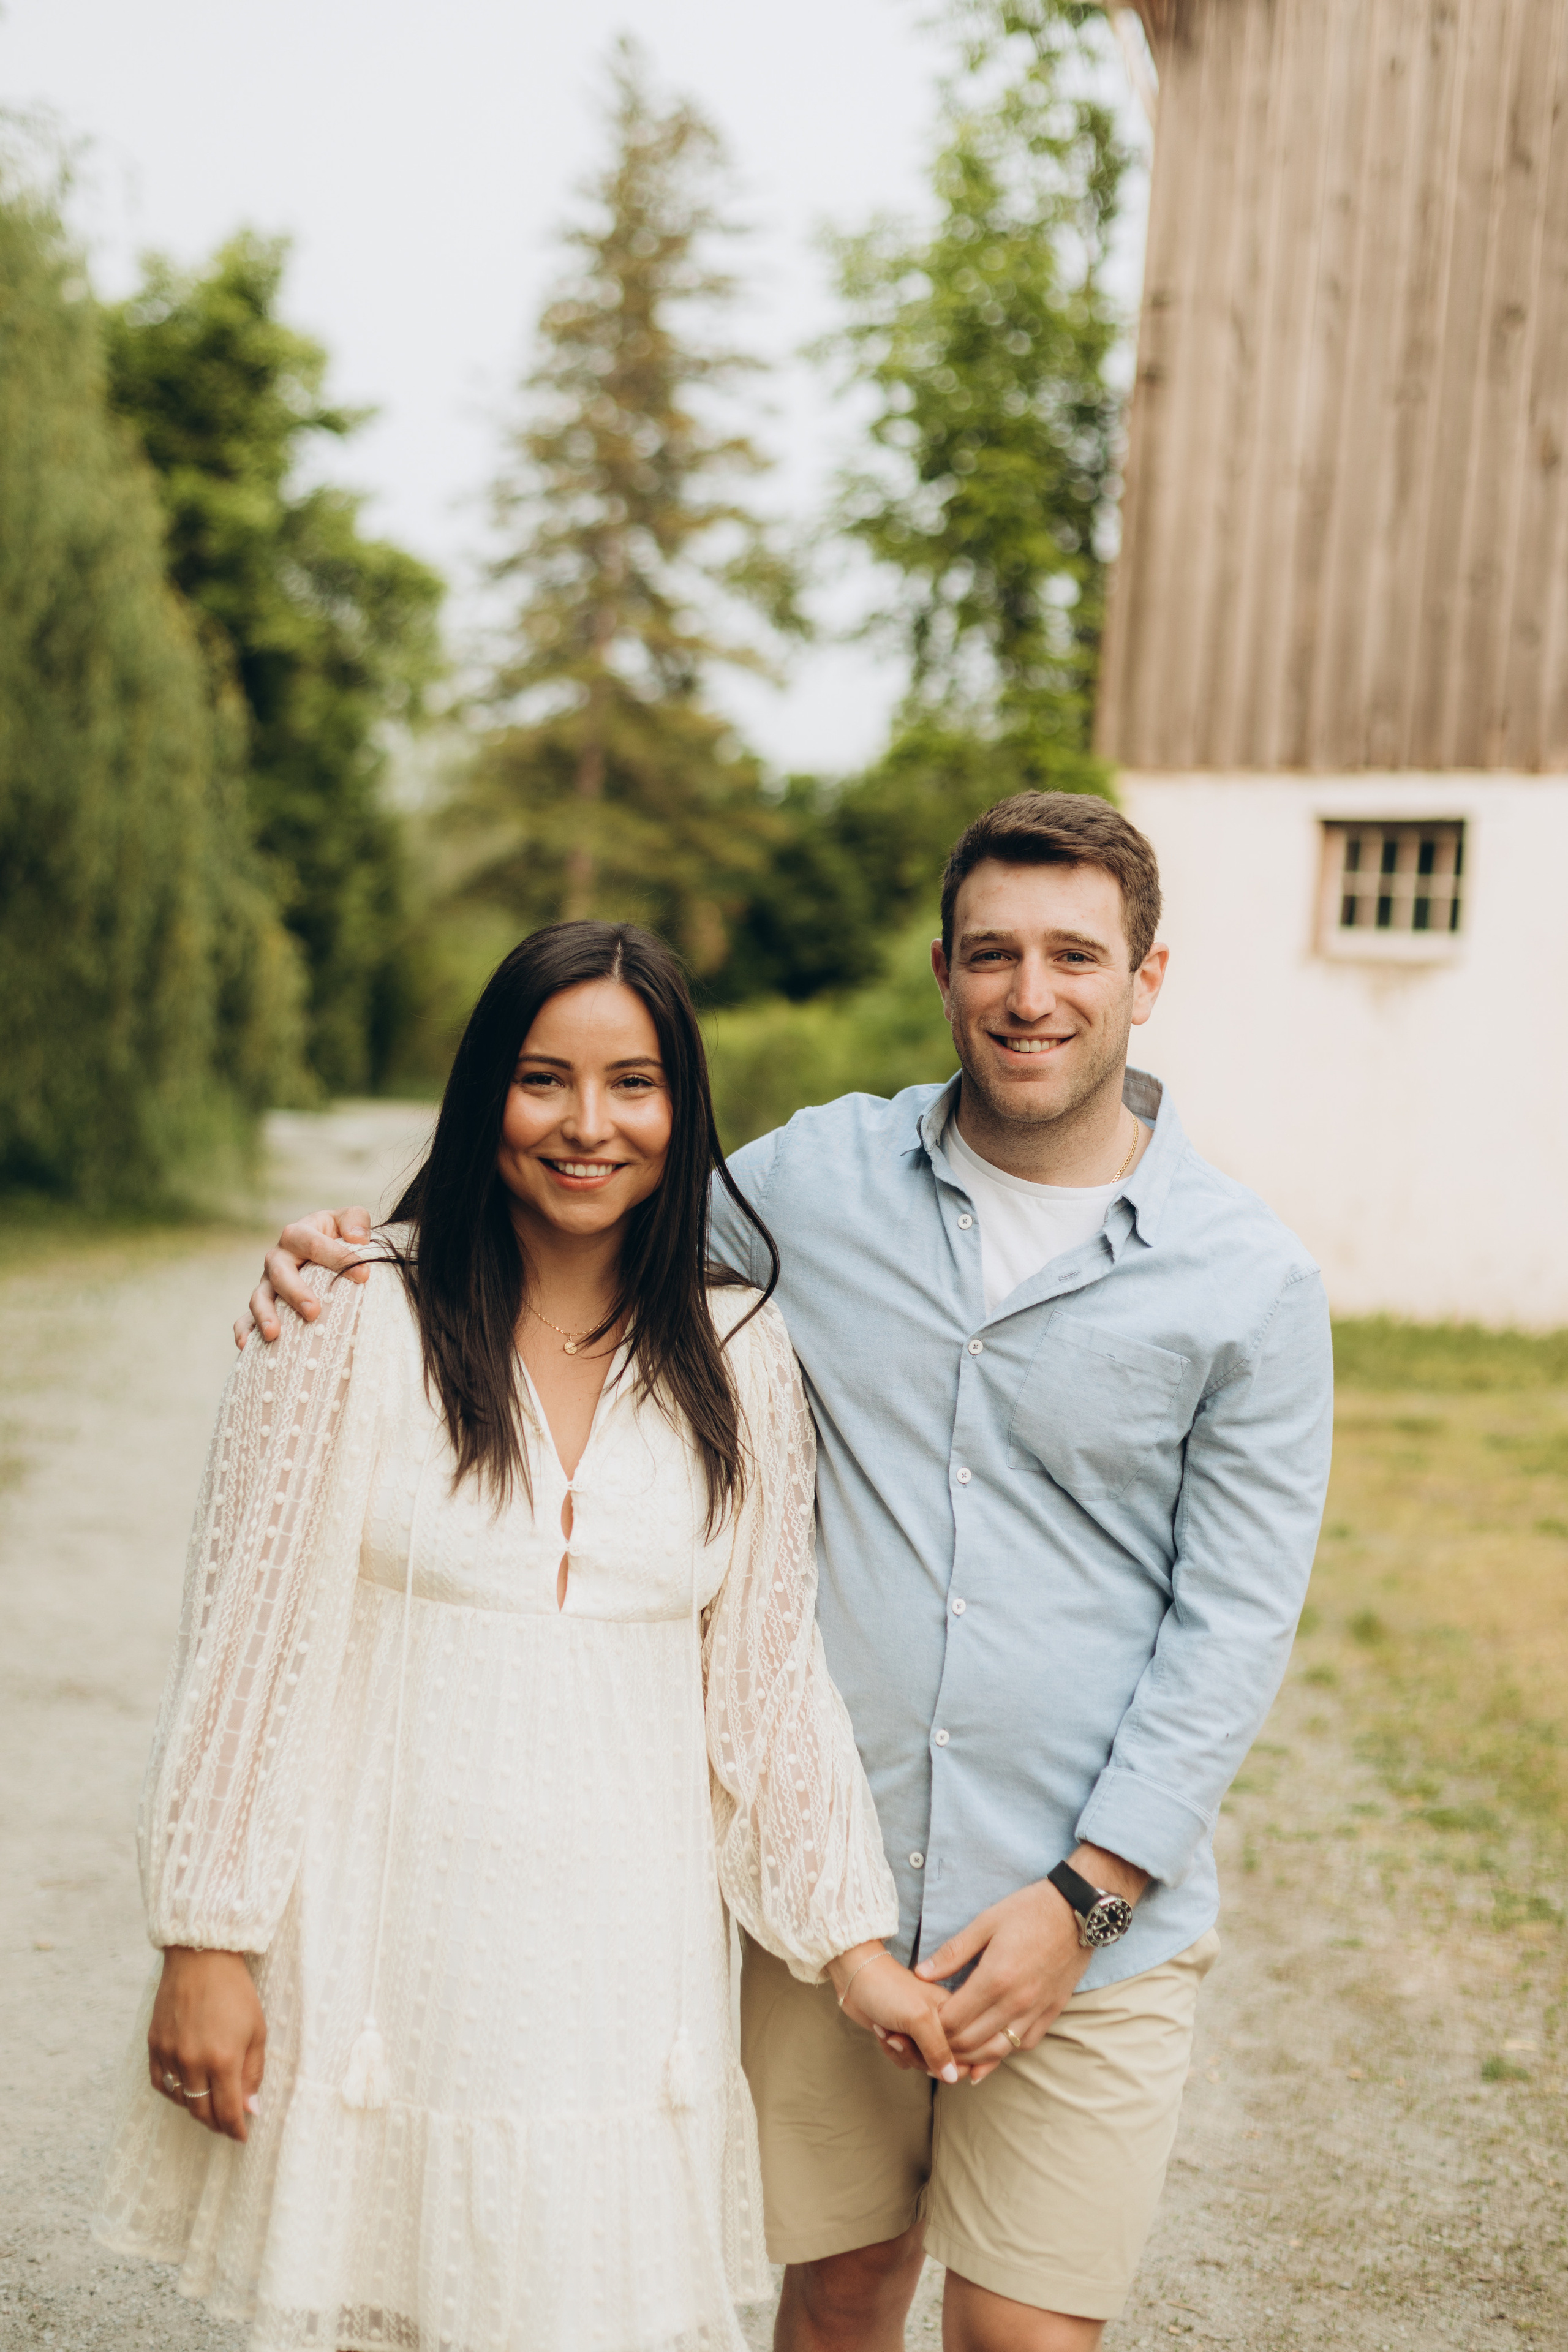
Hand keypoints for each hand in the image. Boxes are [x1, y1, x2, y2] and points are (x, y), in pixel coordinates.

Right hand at [147, 1948, 266, 2141]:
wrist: (201, 1958)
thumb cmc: (235, 1992)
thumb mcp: (257, 2030)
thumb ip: (253, 2072)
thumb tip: (251, 2109)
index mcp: (223, 2059)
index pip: (227, 2111)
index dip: (235, 2129)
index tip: (242, 2136)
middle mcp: (192, 2061)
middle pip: (201, 2112)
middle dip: (216, 2124)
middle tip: (227, 2125)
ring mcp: (169, 2054)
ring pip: (180, 2100)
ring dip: (196, 2108)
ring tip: (210, 2105)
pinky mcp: (154, 2045)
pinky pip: (160, 2083)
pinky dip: (174, 2093)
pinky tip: (187, 2089)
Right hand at [235, 1207, 372, 1349]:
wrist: (321, 1249)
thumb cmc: (338, 1235)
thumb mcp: (349, 1219)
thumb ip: (355, 1220)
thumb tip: (358, 1240)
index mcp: (298, 1234)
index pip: (315, 1244)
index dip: (339, 1258)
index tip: (365, 1275)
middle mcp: (278, 1258)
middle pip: (280, 1273)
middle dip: (295, 1293)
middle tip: (313, 1311)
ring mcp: (267, 1283)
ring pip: (259, 1297)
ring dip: (265, 1315)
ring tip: (273, 1334)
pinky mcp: (263, 1304)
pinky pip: (245, 1319)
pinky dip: (244, 1331)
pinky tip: (246, 1346)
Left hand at [828, 1943, 964, 2082]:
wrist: (855, 1978)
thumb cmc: (889, 1988)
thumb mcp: (919, 2017)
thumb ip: (938, 2049)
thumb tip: (953, 2078)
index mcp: (956, 2011)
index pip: (970, 2051)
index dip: (950, 2059)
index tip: (927, 2048)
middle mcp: (944, 2023)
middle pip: (945, 2064)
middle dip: (919, 2056)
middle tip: (903, 2036)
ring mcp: (924, 2032)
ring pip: (923, 2065)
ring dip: (901, 2052)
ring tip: (890, 2029)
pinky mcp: (906, 2038)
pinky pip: (906, 2062)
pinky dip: (891, 2050)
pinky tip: (882, 2030)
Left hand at [916, 1846, 1147, 2083]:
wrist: (1077, 1910)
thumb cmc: (1029, 1910)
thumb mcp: (986, 1922)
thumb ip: (953, 1952)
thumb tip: (921, 1974)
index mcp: (995, 1978)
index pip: (953, 2020)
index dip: (932, 2027)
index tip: (921, 2021)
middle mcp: (1016, 2001)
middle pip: (971, 2042)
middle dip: (946, 2047)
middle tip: (930, 2041)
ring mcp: (1036, 2010)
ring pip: (997, 2051)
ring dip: (972, 2058)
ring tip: (953, 2056)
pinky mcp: (1052, 2012)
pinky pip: (1023, 2044)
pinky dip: (1003, 2053)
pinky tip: (988, 2051)